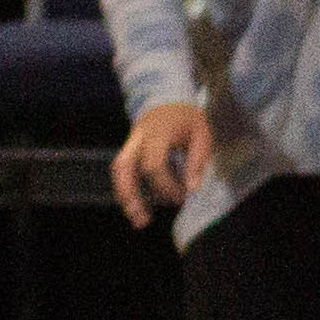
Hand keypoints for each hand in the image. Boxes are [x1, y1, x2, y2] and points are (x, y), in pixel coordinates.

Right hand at [111, 102, 211, 229]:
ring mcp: (130, 143)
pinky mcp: (128, 150)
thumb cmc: (187, 119)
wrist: (167, 99)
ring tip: (138, 220)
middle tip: (143, 220)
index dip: (165, 184)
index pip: (153, 163)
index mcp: (158, 132)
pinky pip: (122, 171)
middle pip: (123, 166)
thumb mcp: (202, 134)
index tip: (182, 196)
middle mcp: (138, 138)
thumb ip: (197, 160)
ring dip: (125, 196)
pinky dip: (127, 190)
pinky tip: (136, 207)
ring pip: (118, 170)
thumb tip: (192, 189)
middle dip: (131, 194)